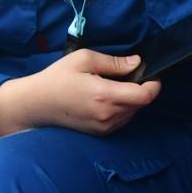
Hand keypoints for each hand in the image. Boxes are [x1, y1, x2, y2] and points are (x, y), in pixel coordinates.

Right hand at [0, 49, 160, 137]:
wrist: (37, 104)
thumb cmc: (58, 78)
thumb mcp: (85, 59)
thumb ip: (114, 62)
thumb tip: (137, 63)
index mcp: (105, 95)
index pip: (145, 96)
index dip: (154, 84)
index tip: (151, 74)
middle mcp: (108, 115)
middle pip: (141, 104)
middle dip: (142, 89)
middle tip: (129, 76)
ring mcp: (105, 127)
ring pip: (133, 113)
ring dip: (132, 100)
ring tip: (115, 86)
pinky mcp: (100, 133)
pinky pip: (122, 120)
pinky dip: (122, 109)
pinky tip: (107, 98)